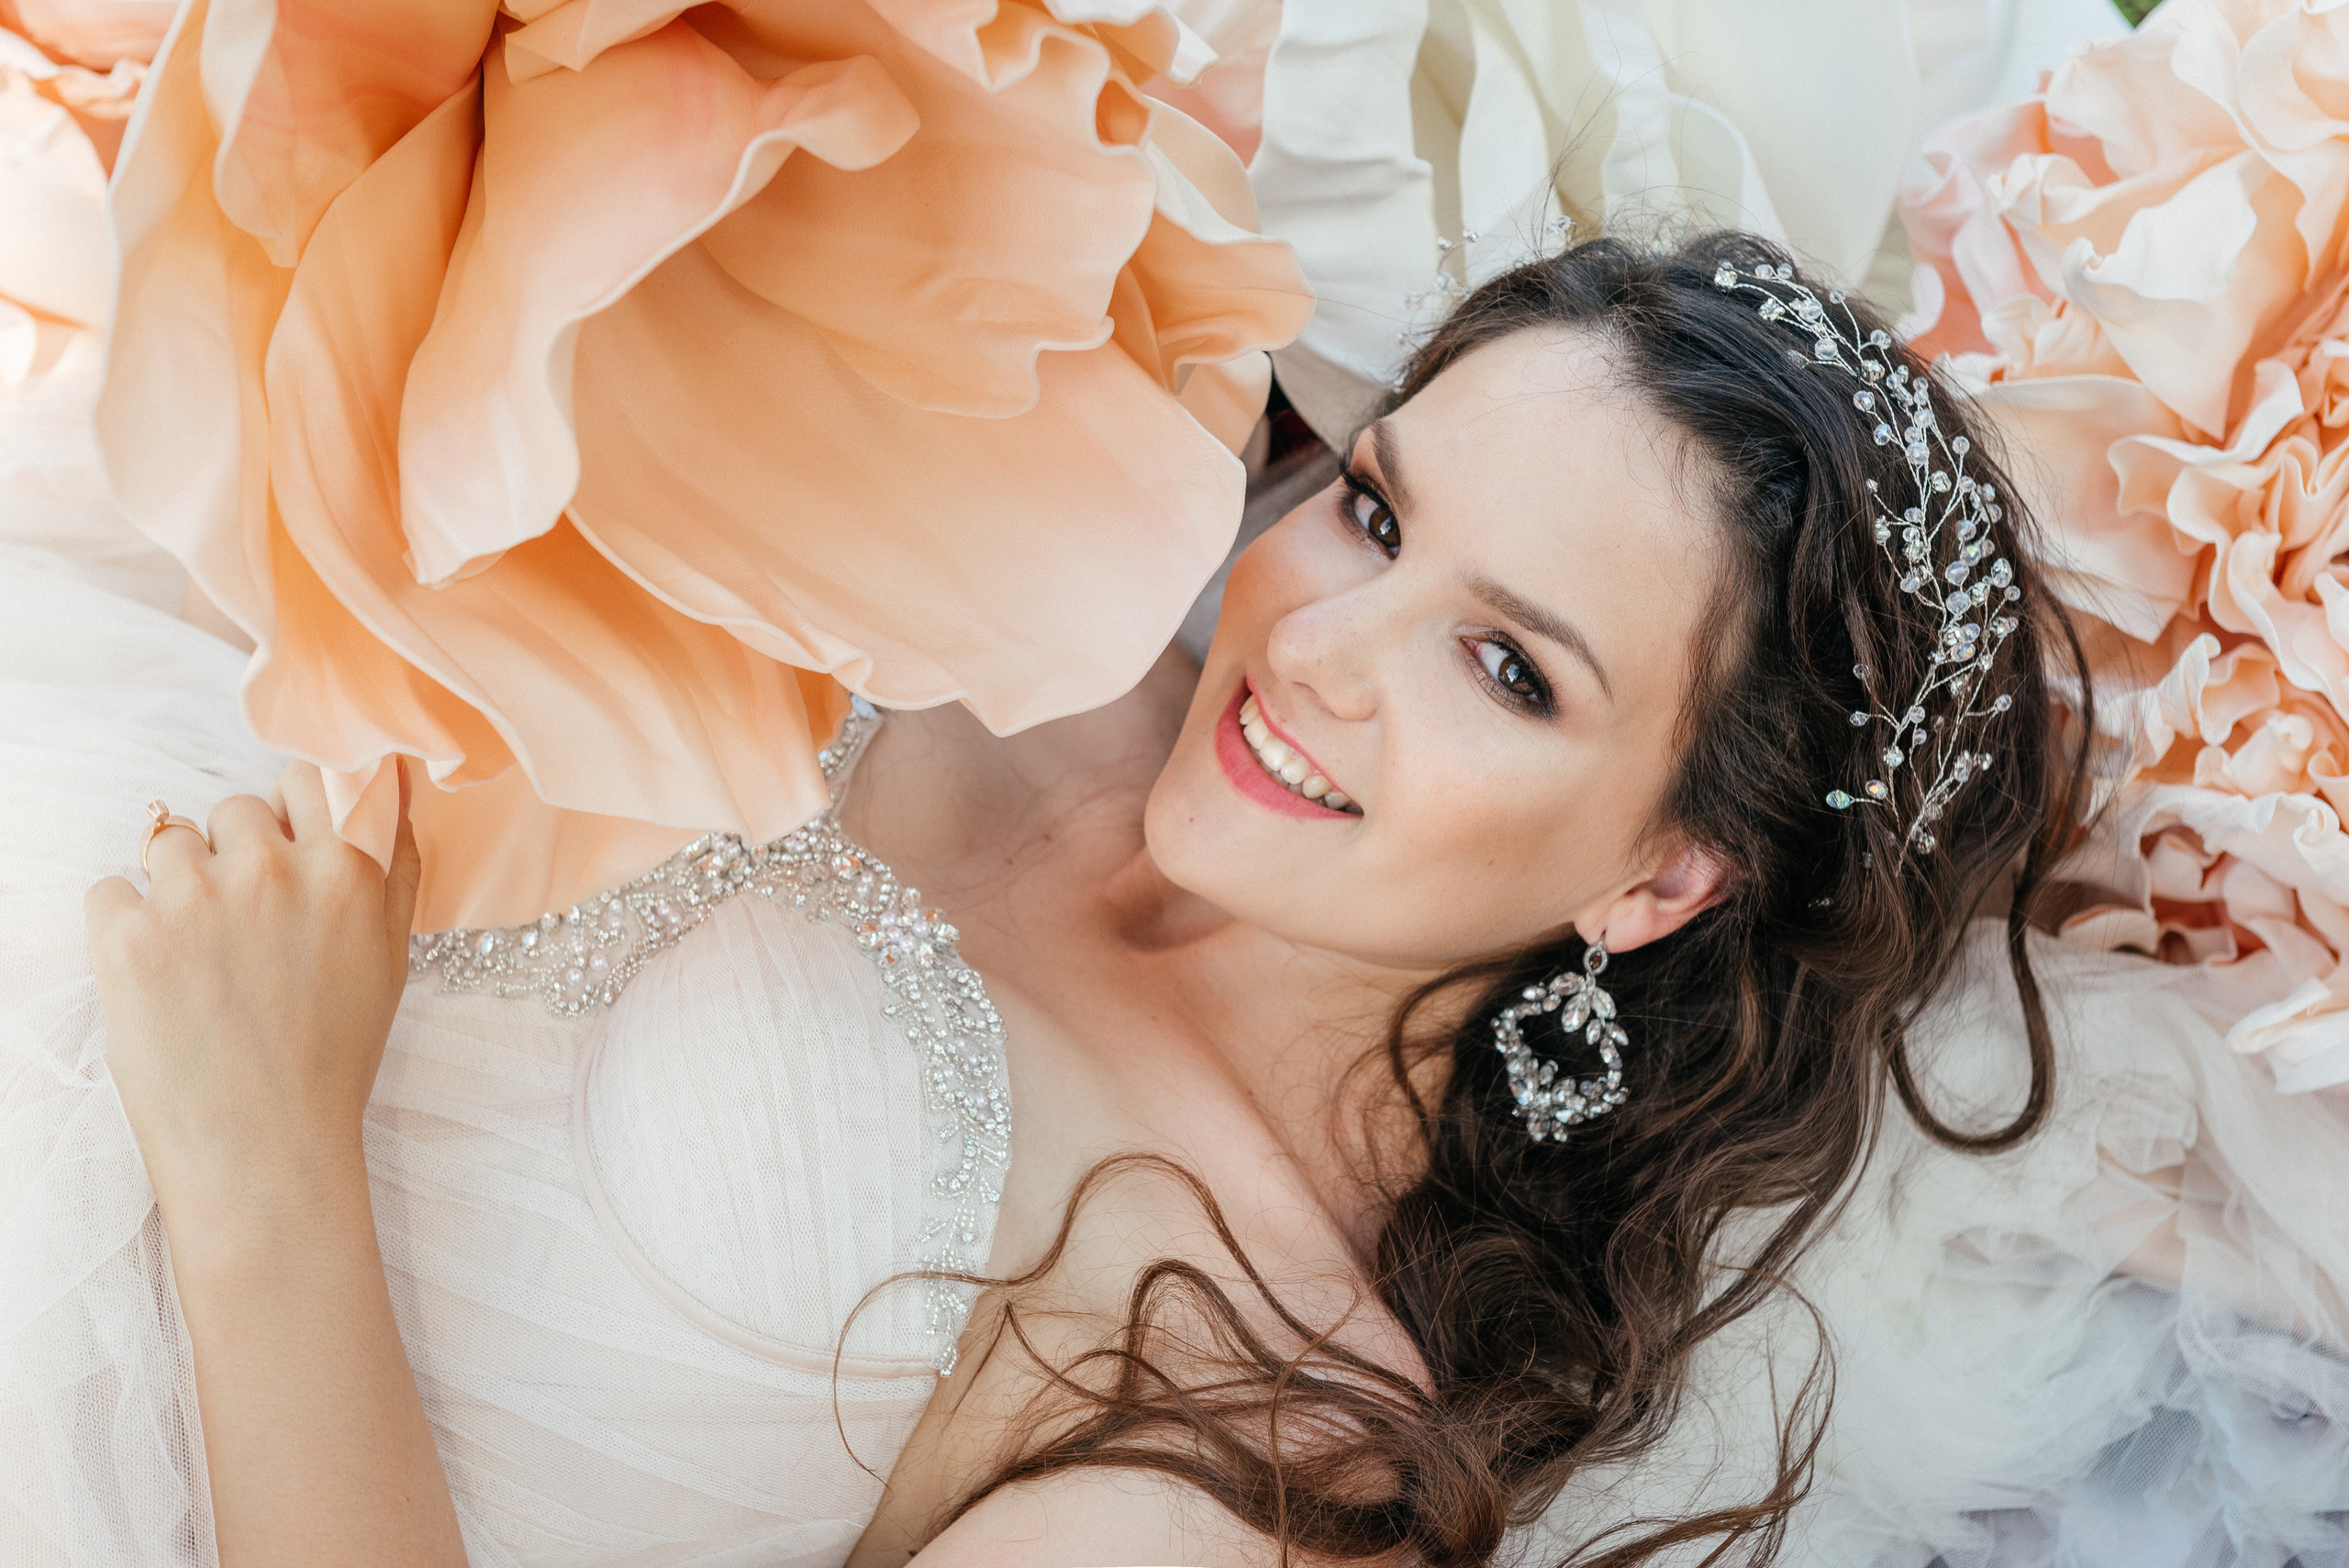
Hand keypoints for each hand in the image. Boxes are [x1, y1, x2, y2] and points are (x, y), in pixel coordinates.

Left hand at [86, 761, 420, 1243]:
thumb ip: (396, 863)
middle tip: (243, 930)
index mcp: (345, 869)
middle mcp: (272, 869)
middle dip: (235, 855)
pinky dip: (124, 926)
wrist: (262, 1149)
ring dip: (177, 885)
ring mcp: (193, 897)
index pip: (310, 776)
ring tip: (198, 960)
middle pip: (235, 809)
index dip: (295, 813)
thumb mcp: (392, 957)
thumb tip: (389, 787)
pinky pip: (110, 890)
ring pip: (169, 842)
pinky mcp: (125, 933)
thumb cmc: (331, 1059)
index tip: (290, 853)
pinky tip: (157, 980)